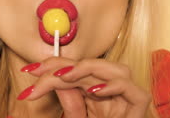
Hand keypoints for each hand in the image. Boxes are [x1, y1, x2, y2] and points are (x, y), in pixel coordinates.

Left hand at [18, 57, 151, 117]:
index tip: (30, 70)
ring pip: (116, 69)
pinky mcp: (139, 105)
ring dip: (88, 68)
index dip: (54, 65)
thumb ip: (69, 102)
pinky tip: (94, 91)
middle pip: (92, 68)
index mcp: (97, 92)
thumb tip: (56, 76)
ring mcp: (127, 97)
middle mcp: (113, 91)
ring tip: (64, 75)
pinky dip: (114, 86)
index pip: (77, 70)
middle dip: (63, 66)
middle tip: (37, 72)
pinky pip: (131, 89)